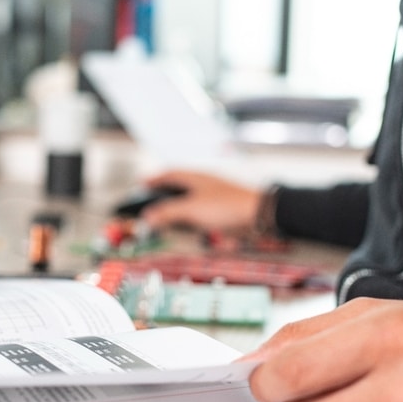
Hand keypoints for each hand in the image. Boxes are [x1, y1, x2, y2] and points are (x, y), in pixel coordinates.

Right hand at [140, 170, 259, 232]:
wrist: (259, 215)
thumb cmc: (228, 206)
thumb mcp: (191, 209)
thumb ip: (168, 213)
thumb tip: (149, 216)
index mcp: (195, 177)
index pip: (169, 174)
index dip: (154, 179)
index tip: (142, 184)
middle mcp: (204, 184)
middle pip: (178, 188)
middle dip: (164, 198)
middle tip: (151, 207)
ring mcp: (214, 197)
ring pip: (189, 201)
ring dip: (177, 210)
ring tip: (166, 220)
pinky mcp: (222, 210)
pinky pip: (200, 213)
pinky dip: (190, 219)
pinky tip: (189, 227)